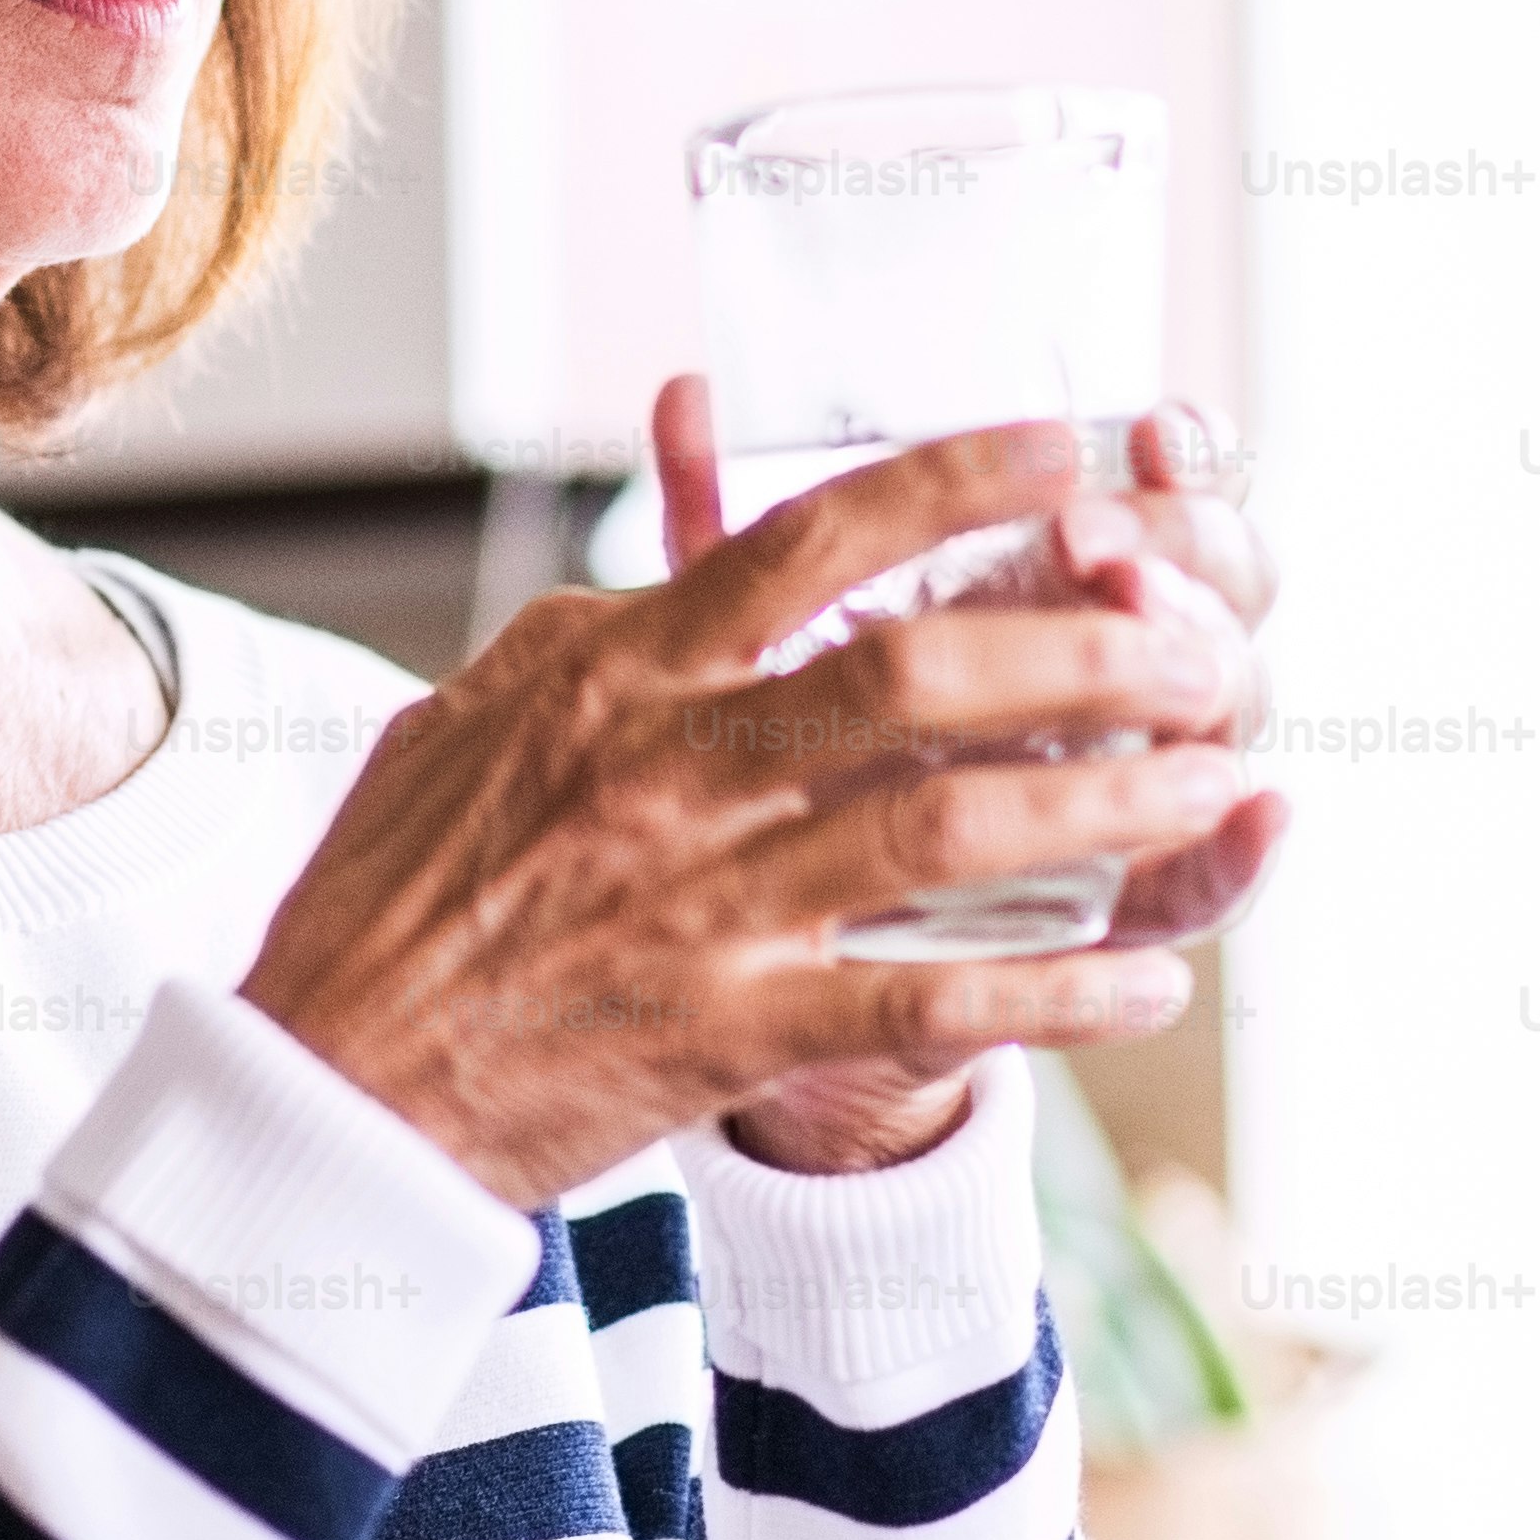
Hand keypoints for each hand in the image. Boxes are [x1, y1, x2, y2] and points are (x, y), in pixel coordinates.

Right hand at [237, 413, 1259, 1206]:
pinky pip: (924, 999)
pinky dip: (1052, 992)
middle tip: (1196, 638)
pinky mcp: (726, 1028)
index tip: (1067, 449)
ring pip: (948, 824)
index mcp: (610, 671)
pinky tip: (1148, 978)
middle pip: (915, 670)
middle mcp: (666, 768)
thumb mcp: (469, 716)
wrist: (326, 1089)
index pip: (806, 538)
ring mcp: (702, 899)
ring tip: (1214, 775)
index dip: (955, 483)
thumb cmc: (392, 901)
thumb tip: (670, 522)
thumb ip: (590, 620)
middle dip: (1083, 645)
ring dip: (1106, 797)